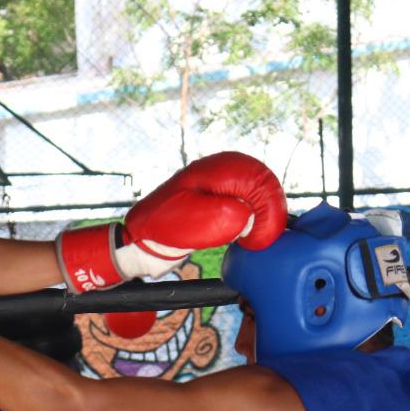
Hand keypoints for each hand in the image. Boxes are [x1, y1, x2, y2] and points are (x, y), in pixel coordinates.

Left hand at [56, 152, 286, 291]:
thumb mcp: (197, 224)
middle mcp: (219, 170)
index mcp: (214, 170)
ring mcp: (219, 183)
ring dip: (261, 217)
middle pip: (262, 184)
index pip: (259, 180)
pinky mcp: (217, 198)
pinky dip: (251, 219)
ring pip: (256, 195)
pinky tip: (246, 234)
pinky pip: (246, 204)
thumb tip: (250, 216)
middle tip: (258, 240)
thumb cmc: (163, 229)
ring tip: (252, 239)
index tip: (261, 237)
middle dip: (267, 213)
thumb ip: (228, 216)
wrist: (141, 238)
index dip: (268, 209)